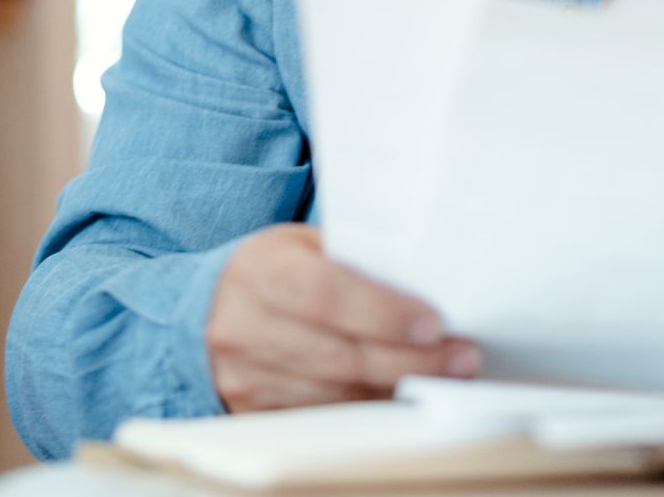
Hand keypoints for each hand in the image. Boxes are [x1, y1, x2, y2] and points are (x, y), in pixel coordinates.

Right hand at [205, 224, 479, 411]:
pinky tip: (402, 393)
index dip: (383, 313)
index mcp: (258, 271)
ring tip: (446, 375)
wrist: (201, 311)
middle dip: (411, 360)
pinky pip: (322, 416)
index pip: (325, 295)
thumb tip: (423, 280)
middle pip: (339, 356)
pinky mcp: (253, 412)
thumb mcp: (298, 245)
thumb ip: (348, 258)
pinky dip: (368, 406)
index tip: (434, 323)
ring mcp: (244, 376)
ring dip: (397, 388)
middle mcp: (243, 326)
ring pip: (335, 394)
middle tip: (461, 356)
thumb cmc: (268, 272)